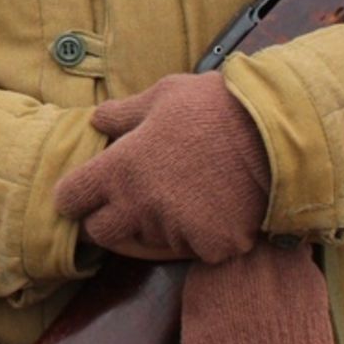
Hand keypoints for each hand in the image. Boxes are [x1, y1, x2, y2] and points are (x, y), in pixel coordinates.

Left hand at [54, 73, 269, 263]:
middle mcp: (140, 205)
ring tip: (184, 193)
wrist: (272, 131)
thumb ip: (123, 114)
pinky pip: (193, 247)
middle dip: (107, 220)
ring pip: (150, 240)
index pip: (71, 199)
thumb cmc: (212, 106)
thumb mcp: (162, 96)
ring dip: (158, 224)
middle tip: (128, 201)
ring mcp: (175, 229)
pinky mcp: (210, 246)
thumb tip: (96, 120)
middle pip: (101, 233)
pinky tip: (214, 207)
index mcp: (120, 169)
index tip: (83, 192)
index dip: (73, 196)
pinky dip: (200, 234)